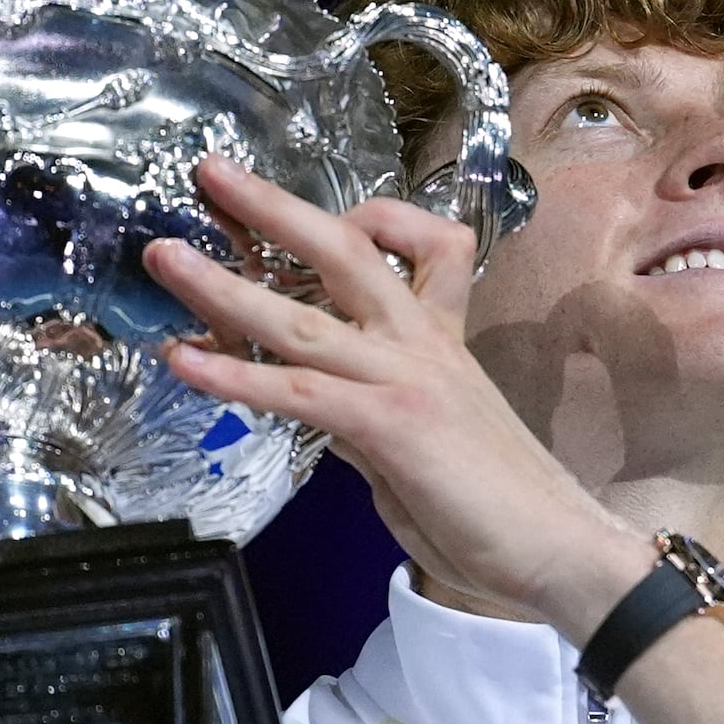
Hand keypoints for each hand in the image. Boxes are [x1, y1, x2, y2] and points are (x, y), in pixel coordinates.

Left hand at [142, 156, 632, 626]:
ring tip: (163, 258)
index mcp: (437, 335)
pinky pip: (300, 390)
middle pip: (344, 249)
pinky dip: (234, 374)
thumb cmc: (495, 504)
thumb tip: (313, 401)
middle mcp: (422, 341)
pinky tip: (182, 362)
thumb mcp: (422, 437)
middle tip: (211, 171)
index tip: (307, 218)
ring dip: (222, 285)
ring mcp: (408, 377)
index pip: (414, 242)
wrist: (560, 552)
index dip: (362, 218)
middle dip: (272, 206)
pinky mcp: (392, 424)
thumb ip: (366, 405)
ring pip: (302, 317)